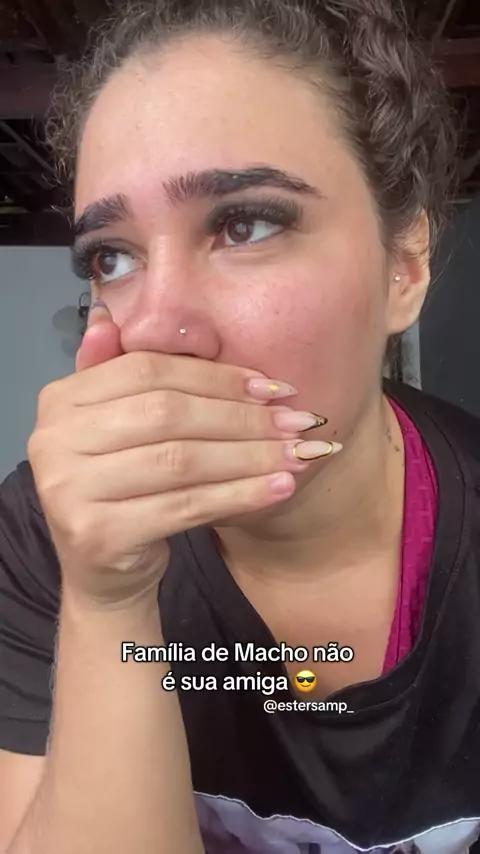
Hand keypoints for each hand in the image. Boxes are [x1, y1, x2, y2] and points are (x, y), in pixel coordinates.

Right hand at [28, 302, 332, 607]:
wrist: (104, 571)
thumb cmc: (122, 490)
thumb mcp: (120, 429)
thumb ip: (123, 377)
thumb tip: (110, 314)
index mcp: (61, 400)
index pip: (148, 372)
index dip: (215, 377)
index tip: (272, 388)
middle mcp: (54, 440)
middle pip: (167, 414)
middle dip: (241, 418)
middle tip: (296, 422)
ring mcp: (69, 489)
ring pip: (181, 460)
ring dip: (250, 456)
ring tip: (297, 454)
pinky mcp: (97, 534)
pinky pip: (185, 506)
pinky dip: (239, 495)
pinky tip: (278, 488)